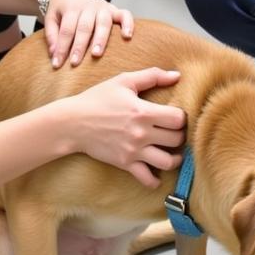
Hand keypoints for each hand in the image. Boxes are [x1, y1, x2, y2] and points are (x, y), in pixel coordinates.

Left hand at [43, 0, 133, 68]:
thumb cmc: (62, 9)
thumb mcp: (51, 18)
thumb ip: (52, 35)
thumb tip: (54, 54)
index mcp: (71, 9)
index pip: (66, 29)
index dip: (62, 47)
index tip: (57, 63)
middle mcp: (88, 7)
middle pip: (84, 27)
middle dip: (80, 46)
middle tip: (75, 62)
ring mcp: (103, 8)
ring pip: (103, 23)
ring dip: (100, 39)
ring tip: (96, 54)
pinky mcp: (114, 9)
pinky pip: (124, 14)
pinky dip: (128, 24)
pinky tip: (127, 36)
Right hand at [68, 68, 186, 186]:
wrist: (73, 122)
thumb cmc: (98, 98)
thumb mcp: (123, 81)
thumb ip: (152, 76)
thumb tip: (176, 75)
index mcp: (143, 112)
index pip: (178, 119)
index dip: (181, 117)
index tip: (175, 116)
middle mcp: (141, 133)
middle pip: (177, 140)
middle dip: (179, 136)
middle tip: (175, 133)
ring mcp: (134, 151)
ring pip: (168, 162)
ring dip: (174, 158)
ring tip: (172, 153)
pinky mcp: (125, 163)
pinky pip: (147, 178)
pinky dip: (155, 180)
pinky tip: (156, 173)